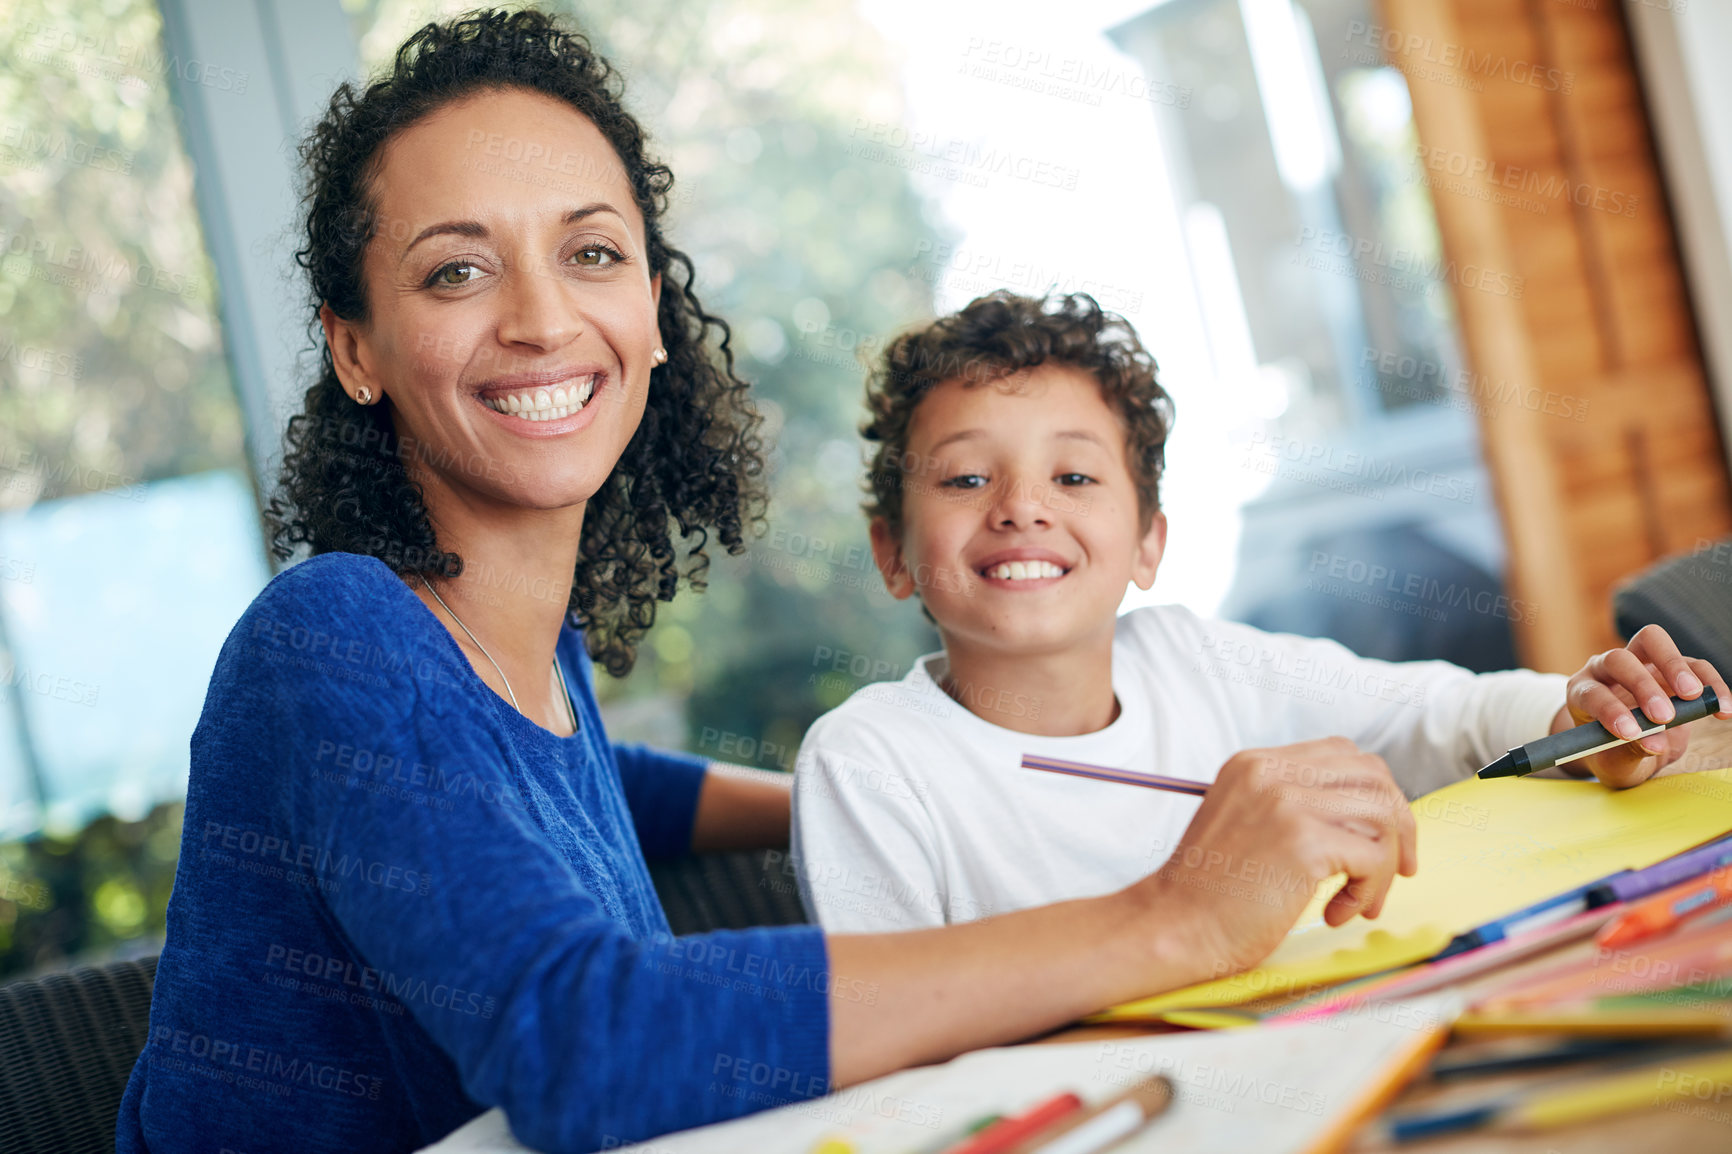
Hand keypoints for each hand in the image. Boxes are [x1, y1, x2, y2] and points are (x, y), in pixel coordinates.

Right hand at [1134, 738, 1416, 982]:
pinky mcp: (1303, 840)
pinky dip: (1368, 891)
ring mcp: (1287, 801)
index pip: (1343, 754)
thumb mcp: (1247, 825)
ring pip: (1382, 815)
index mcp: (1256, 763)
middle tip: (1397, 871)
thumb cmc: (1212, 894)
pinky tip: (1337, 913)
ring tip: (1358, 903)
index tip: (1381, 839)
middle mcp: (1272, 771)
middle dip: (1399, 825)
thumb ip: (1294, 807)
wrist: (1173, 927)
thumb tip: (1372, 820)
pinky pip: (1373, 858)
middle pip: (1373, 776)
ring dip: (1384, 867)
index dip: (1374, 794)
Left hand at [1557, 624, 1731, 788]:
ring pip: (1652, 642)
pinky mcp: (1671, 667)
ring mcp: (1639, 663)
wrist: (1630, 748)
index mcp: (1583, 693)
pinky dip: (1710, 683)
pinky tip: (1723, 709)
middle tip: (1664, 716)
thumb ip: (1630, 753)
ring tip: (1695, 697)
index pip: (1592, 693)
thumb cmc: (1614, 756)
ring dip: (1675, 667)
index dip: (1610, 710)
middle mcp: (1606, 670)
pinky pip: (1693, 664)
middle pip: (1620, 659)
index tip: (1630, 733)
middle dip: (1643, 686)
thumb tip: (1656, 744)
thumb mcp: (1616, 763)